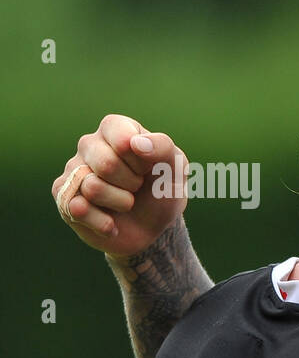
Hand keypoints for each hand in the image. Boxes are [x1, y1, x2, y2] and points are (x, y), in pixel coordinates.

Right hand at [52, 114, 187, 258]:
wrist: (153, 228)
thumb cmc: (162, 190)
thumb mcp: (175, 168)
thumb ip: (163, 147)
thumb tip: (135, 142)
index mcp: (116, 129)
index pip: (121, 135)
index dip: (141, 159)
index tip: (149, 167)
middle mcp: (89, 144)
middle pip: (106, 164)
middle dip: (132, 183)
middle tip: (137, 186)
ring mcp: (73, 170)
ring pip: (92, 187)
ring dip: (121, 203)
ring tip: (126, 202)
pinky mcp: (64, 197)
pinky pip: (78, 209)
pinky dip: (105, 223)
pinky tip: (111, 222)